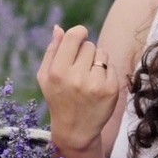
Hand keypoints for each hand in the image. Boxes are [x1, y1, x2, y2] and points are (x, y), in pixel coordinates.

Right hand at [37, 24, 119, 151]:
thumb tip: (59, 28)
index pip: (74, 36)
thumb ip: (52, 51)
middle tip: (79, 70)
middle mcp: (76, 78)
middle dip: (85, 53)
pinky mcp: (110, 90)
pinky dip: (105, 73)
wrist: (75, 130)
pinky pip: (111, 66)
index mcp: (57, 72)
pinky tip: (97, 87)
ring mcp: (95, 85)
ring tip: (88, 78)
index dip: (79, 33)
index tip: (79, 38)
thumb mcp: (45, 77)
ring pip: (102, 54)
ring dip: (96, 61)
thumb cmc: (58, 99)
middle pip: (88, 45)